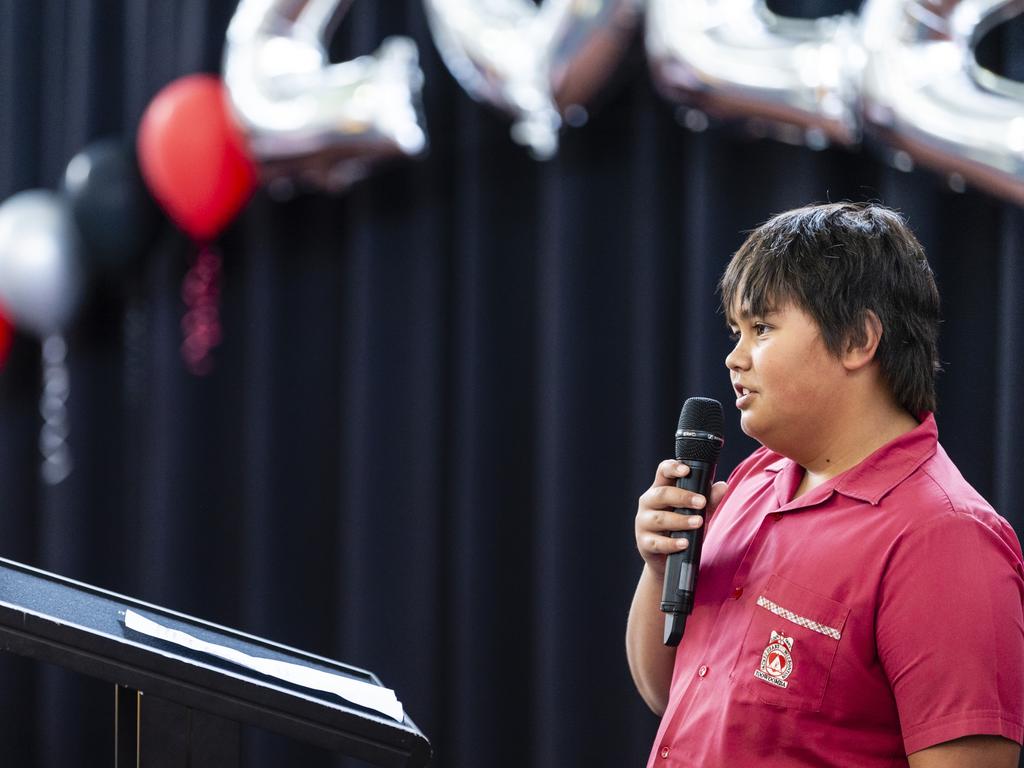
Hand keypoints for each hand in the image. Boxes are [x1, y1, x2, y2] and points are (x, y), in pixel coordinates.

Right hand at [635, 460, 728, 577]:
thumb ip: (709, 501)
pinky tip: (684, 543)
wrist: (669, 560)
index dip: (672, 468)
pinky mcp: (644, 543)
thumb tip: (722, 486)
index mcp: (660, 489)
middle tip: (702, 502)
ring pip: (659, 518)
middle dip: (683, 497)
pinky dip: (671, 543)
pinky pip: (657, 542)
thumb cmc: (682, 529)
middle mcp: (648, 503)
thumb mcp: (697, 512)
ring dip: (680, 520)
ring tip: (698, 522)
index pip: (663, 472)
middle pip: (662, 494)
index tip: (686, 470)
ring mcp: (643, 523)